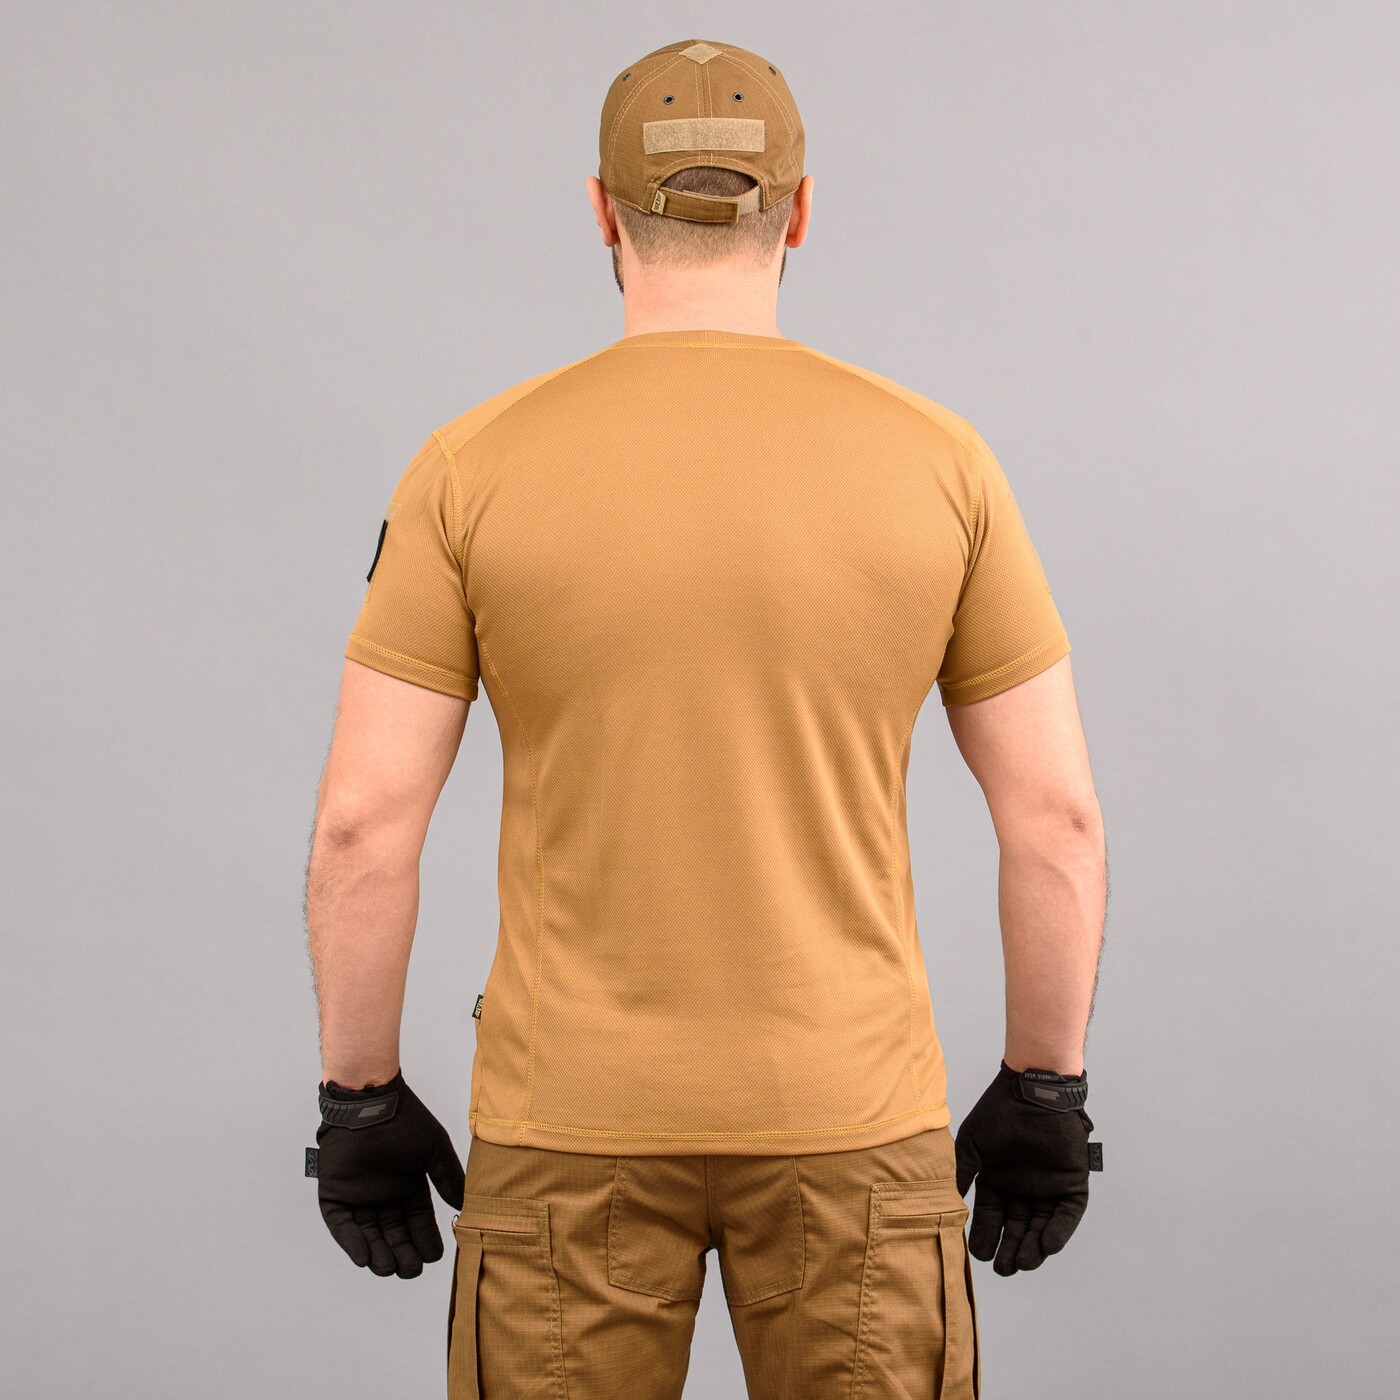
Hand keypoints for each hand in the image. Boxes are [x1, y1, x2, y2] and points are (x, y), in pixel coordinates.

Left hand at [312, 1070, 464, 1278]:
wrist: (370, 1100)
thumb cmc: (404, 1120)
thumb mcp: (434, 1150)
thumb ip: (448, 1178)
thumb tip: (464, 1207)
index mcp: (407, 1187)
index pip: (418, 1223)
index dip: (426, 1240)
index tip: (435, 1255)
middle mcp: (384, 1196)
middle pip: (394, 1235)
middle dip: (404, 1254)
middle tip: (412, 1268)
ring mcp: (359, 1197)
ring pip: (369, 1236)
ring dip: (379, 1255)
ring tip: (391, 1268)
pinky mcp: (335, 1196)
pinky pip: (342, 1227)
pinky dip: (352, 1243)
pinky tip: (365, 1258)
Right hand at [954, 1061, 1098, 1275]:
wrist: (1033, 1090)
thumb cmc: (999, 1113)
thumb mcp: (972, 1145)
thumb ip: (962, 1174)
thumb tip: (945, 1205)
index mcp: (998, 1181)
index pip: (992, 1218)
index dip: (986, 1236)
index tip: (978, 1254)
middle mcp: (1023, 1189)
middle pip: (1017, 1229)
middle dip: (1010, 1250)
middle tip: (1003, 1268)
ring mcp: (1048, 1188)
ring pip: (1041, 1227)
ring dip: (1033, 1247)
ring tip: (1022, 1264)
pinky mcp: (1072, 1184)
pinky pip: (1067, 1215)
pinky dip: (1059, 1232)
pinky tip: (1047, 1246)